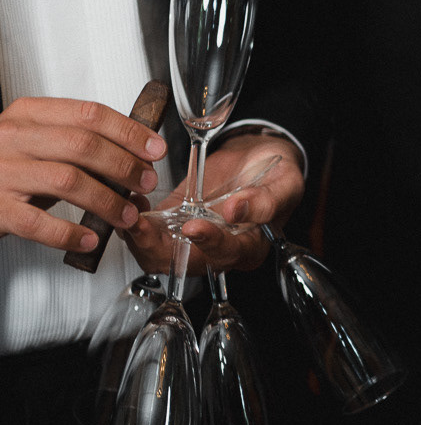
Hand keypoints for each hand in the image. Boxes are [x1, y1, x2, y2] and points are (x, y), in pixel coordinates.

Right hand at [0, 94, 167, 254]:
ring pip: (67, 181)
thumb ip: (76, 145)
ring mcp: (3, 173)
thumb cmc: (5, 166)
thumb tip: (134, 159)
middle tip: (145, 182)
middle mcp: (14, 138)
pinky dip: (70, 233)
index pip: (89, 114)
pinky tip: (90, 238)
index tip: (154, 149)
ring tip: (127, 214)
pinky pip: (39, 223)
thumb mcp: (36, 142)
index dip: (129, 132)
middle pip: (83, 145)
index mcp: (28, 115)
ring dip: (106, 200)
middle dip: (124, 165)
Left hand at [128, 131, 304, 277]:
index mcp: (249, 248)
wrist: (259, 160)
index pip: (227, 253)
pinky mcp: (174, 225)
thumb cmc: (276, 175)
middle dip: (156, 248)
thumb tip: (235, 210)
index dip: (209, 242)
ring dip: (138, 238)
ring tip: (132, 211)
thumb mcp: (284, 183)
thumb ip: (265, 200)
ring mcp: (192, 239)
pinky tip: (133, 200)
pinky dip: (135, 223)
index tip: (193, 225)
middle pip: (182, 264)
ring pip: (157, 255)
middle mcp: (217, 251)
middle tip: (140, 224)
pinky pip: (149, 234)